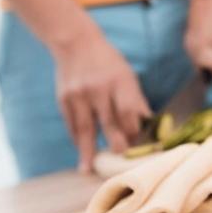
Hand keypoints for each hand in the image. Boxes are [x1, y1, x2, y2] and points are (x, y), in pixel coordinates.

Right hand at [53, 24, 150, 171]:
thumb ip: (135, 99)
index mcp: (119, 80)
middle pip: (108, 121)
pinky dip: (77, 139)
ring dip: (87, 150)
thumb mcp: (126, 75)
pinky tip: (81, 151)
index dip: (133, 129)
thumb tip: (148, 124)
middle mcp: (98, 88)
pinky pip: (71, 124)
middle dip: (115, 142)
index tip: (137, 143)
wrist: (76, 43)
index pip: (128, 110)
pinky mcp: (63, 99)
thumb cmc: (108, 62)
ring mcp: (79, 94)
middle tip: (119, 160)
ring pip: (85, 128)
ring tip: (88, 169)